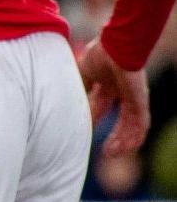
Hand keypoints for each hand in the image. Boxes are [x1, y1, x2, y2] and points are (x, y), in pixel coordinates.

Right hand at [79, 37, 151, 160]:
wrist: (117, 47)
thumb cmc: (99, 55)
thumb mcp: (82, 72)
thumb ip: (77, 86)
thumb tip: (60, 98)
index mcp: (107, 84)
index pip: (101, 107)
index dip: (93, 120)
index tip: (84, 133)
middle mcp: (122, 93)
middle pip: (120, 121)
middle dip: (112, 137)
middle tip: (105, 152)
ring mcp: (133, 98)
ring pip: (130, 126)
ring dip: (122, 141)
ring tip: (111, 154)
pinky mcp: (140, 101)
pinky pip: (140, 124)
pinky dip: (134, 137)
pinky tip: (126, 148)